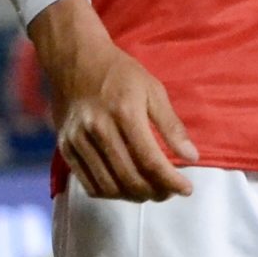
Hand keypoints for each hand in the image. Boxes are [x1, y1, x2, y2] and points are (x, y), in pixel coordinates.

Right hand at [30, 0, 198, 201]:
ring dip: (134, 197)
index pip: (150, 160)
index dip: (171, 181)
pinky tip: (125, 188)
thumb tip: (192, 157)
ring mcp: (78, 140)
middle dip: (156, 192)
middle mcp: (98, 129)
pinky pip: (89, 184)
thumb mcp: (153, 89)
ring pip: (109, 186)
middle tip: (170, 191)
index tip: (186, 189)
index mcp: (124, 112)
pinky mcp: (65, 147)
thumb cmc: (119, 72)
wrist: (75, 59)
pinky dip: (110, 193)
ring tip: (151, 191)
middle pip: (130, 178)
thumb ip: (172, 125)